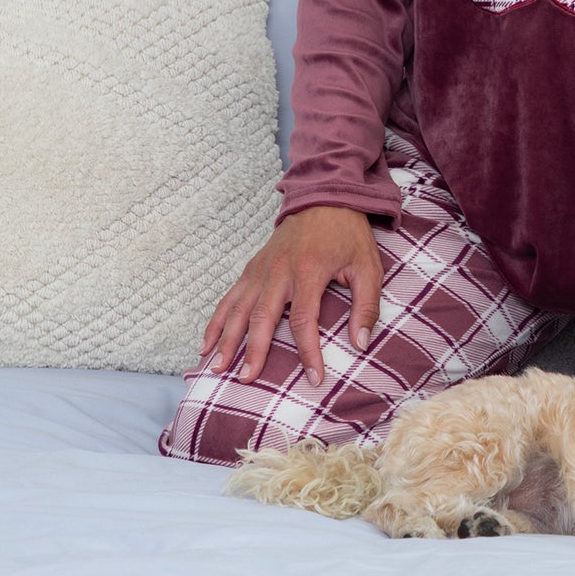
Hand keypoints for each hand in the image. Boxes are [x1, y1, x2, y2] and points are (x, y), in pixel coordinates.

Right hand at [197, 205, 382, 387]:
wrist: (325, 196)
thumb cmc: (348, 234)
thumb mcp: (369, 266)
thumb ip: (367, 306)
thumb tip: (362, 344)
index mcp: (309, 270)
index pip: (304, 320)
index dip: (308, 352)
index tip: (314, 378)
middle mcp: (280, 270)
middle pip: (262, 316)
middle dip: (253, 350)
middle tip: (247, 379)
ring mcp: (262, 268)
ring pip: (239, 308)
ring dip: (226, 338)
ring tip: (217, 368)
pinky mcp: (253, 267)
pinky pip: (230, 297)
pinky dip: (216, 321)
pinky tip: (205, 344)